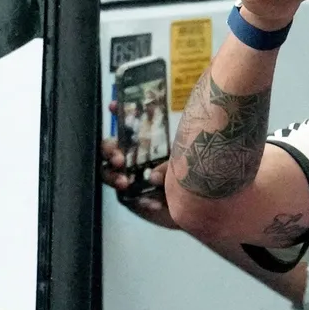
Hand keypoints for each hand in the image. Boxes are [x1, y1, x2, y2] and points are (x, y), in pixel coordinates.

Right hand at [102, 102, 178, 229]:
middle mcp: (133, 158)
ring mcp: (130, 178)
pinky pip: (128, 200)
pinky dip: (139, 202)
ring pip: (108, 174)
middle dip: (109, 151)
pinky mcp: (134, 200)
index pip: (128, 124)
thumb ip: (170, 165)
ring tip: (124, 182)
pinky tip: (153, 203)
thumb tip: (152, 176)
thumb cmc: (190, 174)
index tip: (114, 105)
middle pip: (109, 149)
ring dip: (113, 176)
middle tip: (119, 158)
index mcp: (144, 143)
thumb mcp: (185, 161)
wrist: (200, 202)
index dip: (118, 113)